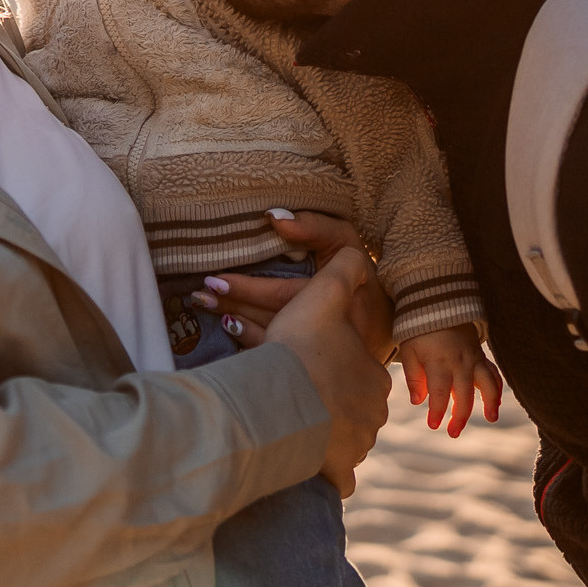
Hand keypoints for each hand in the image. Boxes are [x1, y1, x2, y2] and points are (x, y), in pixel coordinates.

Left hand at [192, 211, 394, 359]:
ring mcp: (326, 354)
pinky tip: (230, 332)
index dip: (250, 288)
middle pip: (275, 319)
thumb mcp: (345, 242)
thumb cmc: (362, 276)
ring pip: (276, 342)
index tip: (216, 278)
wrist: (386, 326)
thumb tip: (273, 218)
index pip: (287, 294)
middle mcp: (333, 329)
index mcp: (341, 296)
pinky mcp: (317, 369)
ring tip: (207, 307)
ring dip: (237, 325)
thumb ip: (314, 228)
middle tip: (201, 294)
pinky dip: (252, 347)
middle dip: (234, 305)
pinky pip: (281, 362)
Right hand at [259, 248, 391, 495]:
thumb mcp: (323, 294)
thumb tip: (358, 255)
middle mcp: (374, 416)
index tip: (306, 365)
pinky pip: (335, 478)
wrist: (277, 404)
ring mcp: (357, 449)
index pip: (358, 370)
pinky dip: (323, 472)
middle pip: (351, 408)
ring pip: (342, 440)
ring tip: (293, 426)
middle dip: (329, 404)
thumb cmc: (300, 348)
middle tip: (296, 396)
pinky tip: (305, 463)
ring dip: (322, 436)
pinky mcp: (337, 476)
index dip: (331, 365)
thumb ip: (344, 269)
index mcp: (375, 377)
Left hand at [398, 325, 502, 436]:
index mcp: (439, 361)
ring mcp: (473, 358)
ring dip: (491, 402)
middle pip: (464, 394)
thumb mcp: (409, 350)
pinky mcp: (480, 355)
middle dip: (460, 416)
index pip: (439, 393)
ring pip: (487, 383)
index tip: (433, 425)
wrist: (438, 303)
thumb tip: (418, 401)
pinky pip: (493, 372)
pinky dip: (497, 386)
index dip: (437, 411)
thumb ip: (414, 376)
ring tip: (491, 418)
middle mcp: (460, 361)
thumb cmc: (419, 331)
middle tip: (452, 433)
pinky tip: (496, 402)